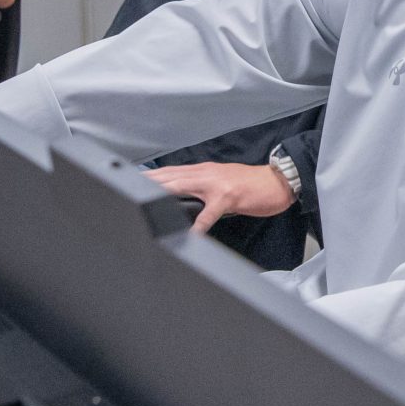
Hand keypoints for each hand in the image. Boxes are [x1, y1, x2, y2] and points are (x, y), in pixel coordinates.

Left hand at [145, 160, 294, 232]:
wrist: (278, 182)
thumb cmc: (252, 185)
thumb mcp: (222, 182)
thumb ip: (202, 188)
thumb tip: (184, 197)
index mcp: (204, 171)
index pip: (171, 171)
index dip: (151, 176)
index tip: (131, 180)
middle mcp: (206, 174)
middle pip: (170, 176)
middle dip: (148, 182)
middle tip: (126, 187)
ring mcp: (216, 185)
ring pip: (182, 187)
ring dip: (163, 193)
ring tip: (145, 202)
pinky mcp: (229, 198)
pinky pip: (209, 213)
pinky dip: (198, 224)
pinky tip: (190, 234)